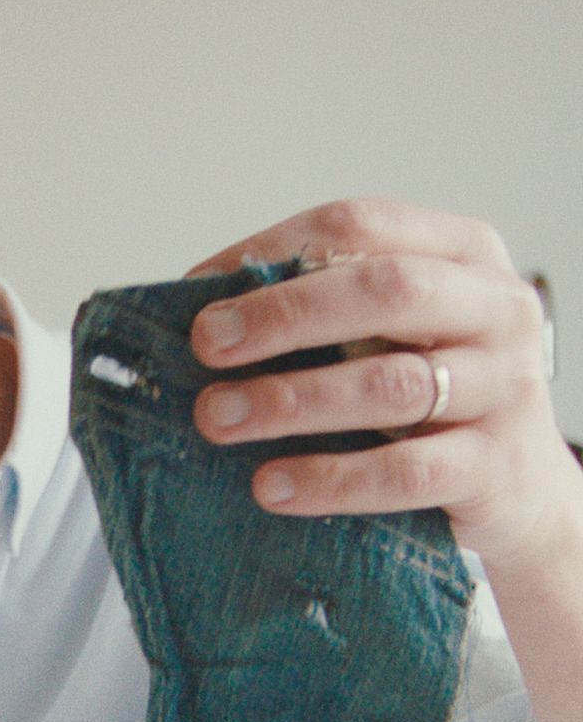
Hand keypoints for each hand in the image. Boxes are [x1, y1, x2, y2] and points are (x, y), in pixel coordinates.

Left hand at [186, 198, 581, 572]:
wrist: (523, 495)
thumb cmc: (434, 406)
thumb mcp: (394, 340)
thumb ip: (327, 316)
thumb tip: (200, 312)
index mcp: (461, 254)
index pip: (359, 227)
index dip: (273, 253)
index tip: (198, 293)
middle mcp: (494, 307)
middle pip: (383, 291)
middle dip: (283, 316)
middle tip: (206, 345)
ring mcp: (504, 386)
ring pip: (389, 383)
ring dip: (291, 400)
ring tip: (217, 420)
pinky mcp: (494, 467)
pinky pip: (405, 472)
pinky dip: (331, 479)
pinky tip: (271, 486)